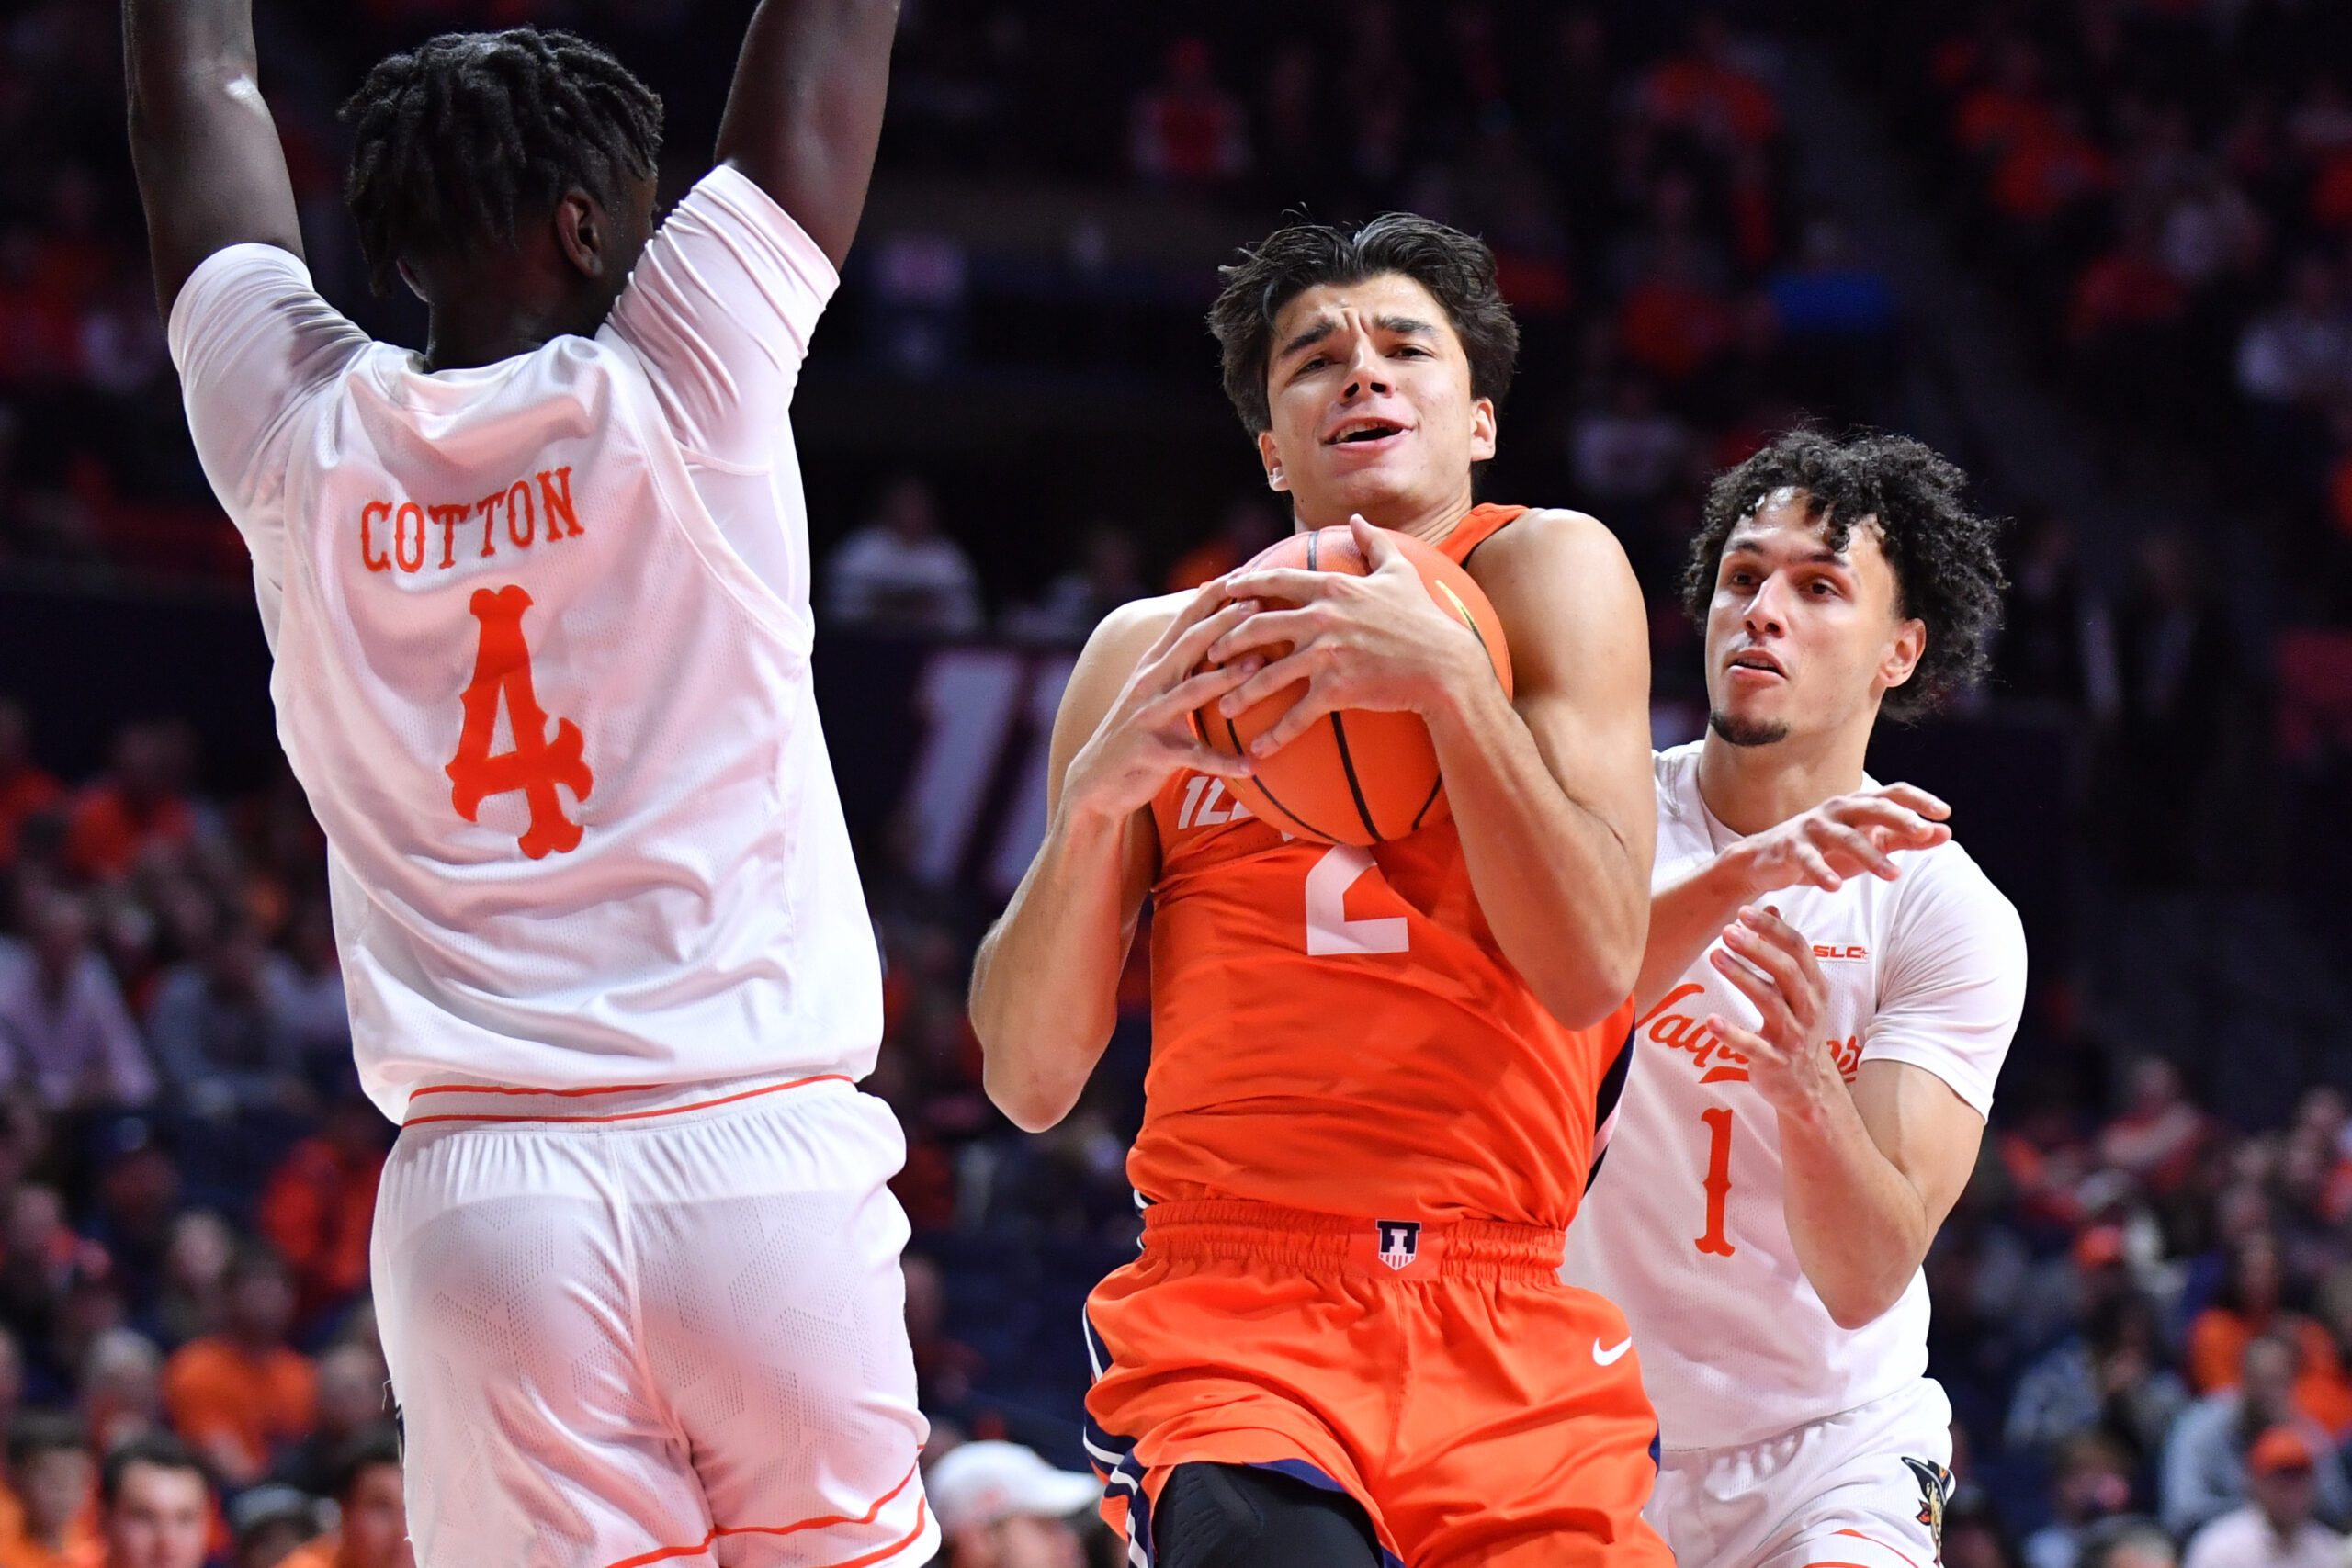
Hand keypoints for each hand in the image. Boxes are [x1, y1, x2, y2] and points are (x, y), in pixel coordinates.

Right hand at [1059, 582, 1264, 823]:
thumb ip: (1181, 663)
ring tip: (1259, 668)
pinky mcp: (1152, 753)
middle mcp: (1148, 684)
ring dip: (1226, 678)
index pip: (1184, 622)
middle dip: (1223, 623)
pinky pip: (1193, 756)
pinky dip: (1223, 762)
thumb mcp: (1154, 691)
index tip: (1244, 574)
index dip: (1212, 597)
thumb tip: (1217, 632)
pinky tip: (1251, 766)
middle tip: (1259, 605)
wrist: (1095, 781)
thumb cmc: (1138, 732)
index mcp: (1152, 665)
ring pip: (1191, 692)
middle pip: (1189, 646)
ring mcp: (1148, 717)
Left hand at [1204, 516, 1489, 756]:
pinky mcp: (1336, 689)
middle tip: (1209, 653)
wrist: (1446, 666)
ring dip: (1240, 692)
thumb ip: (1373, 542)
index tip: (1224, 590)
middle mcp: (1323, 618)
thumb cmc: (1425, 619)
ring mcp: (1327, 654)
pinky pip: (1297, 715)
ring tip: (1221, 706)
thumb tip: (1356, 518)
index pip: (1278, 581)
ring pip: (1268, 674)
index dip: (1246, 583)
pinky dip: (1275, 733)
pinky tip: (1258, 747)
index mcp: (1334, 588)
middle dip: (1227, 640)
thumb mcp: (1400, 572)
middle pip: (1259, 626)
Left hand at [1708, 906, 1842, 1120]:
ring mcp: (1794, 1037)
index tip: (1744, 911)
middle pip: (1786, 971)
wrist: (1808, 1087)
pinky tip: (1711, 1021)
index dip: (1773, 929)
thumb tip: (1773, 906)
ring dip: (1741, 977)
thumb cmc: (1797, 1028)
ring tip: (1714, 957)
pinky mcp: (1775, 1061)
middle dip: (1756, 949)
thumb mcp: (1799, 990)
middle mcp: (1808, 1009)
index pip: (1799, 949)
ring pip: (1769, 1002)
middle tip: (1726, 931)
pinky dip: (1732, 1034)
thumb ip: (1786, 950)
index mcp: (1814, 987)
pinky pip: (1753, 1046)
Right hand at [1727, 785, 1950, 897]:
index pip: (1892, 794)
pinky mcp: (1790, 847)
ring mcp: (1812, 827)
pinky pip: (1807, 858)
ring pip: (1845, 837)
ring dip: (1870, 856)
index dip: (1918, 800)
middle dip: (1899, 818)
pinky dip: (1821, 871)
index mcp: (1857, 805)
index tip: (1944, 812)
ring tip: (1893, 876)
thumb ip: (1904, 839)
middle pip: (1871, 807)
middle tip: (1923, 832)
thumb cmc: (1825, 849)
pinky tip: (1835, 887)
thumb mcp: (1869, 843)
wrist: (1768, 859)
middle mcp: (1836, 810)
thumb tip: (1945, 832)